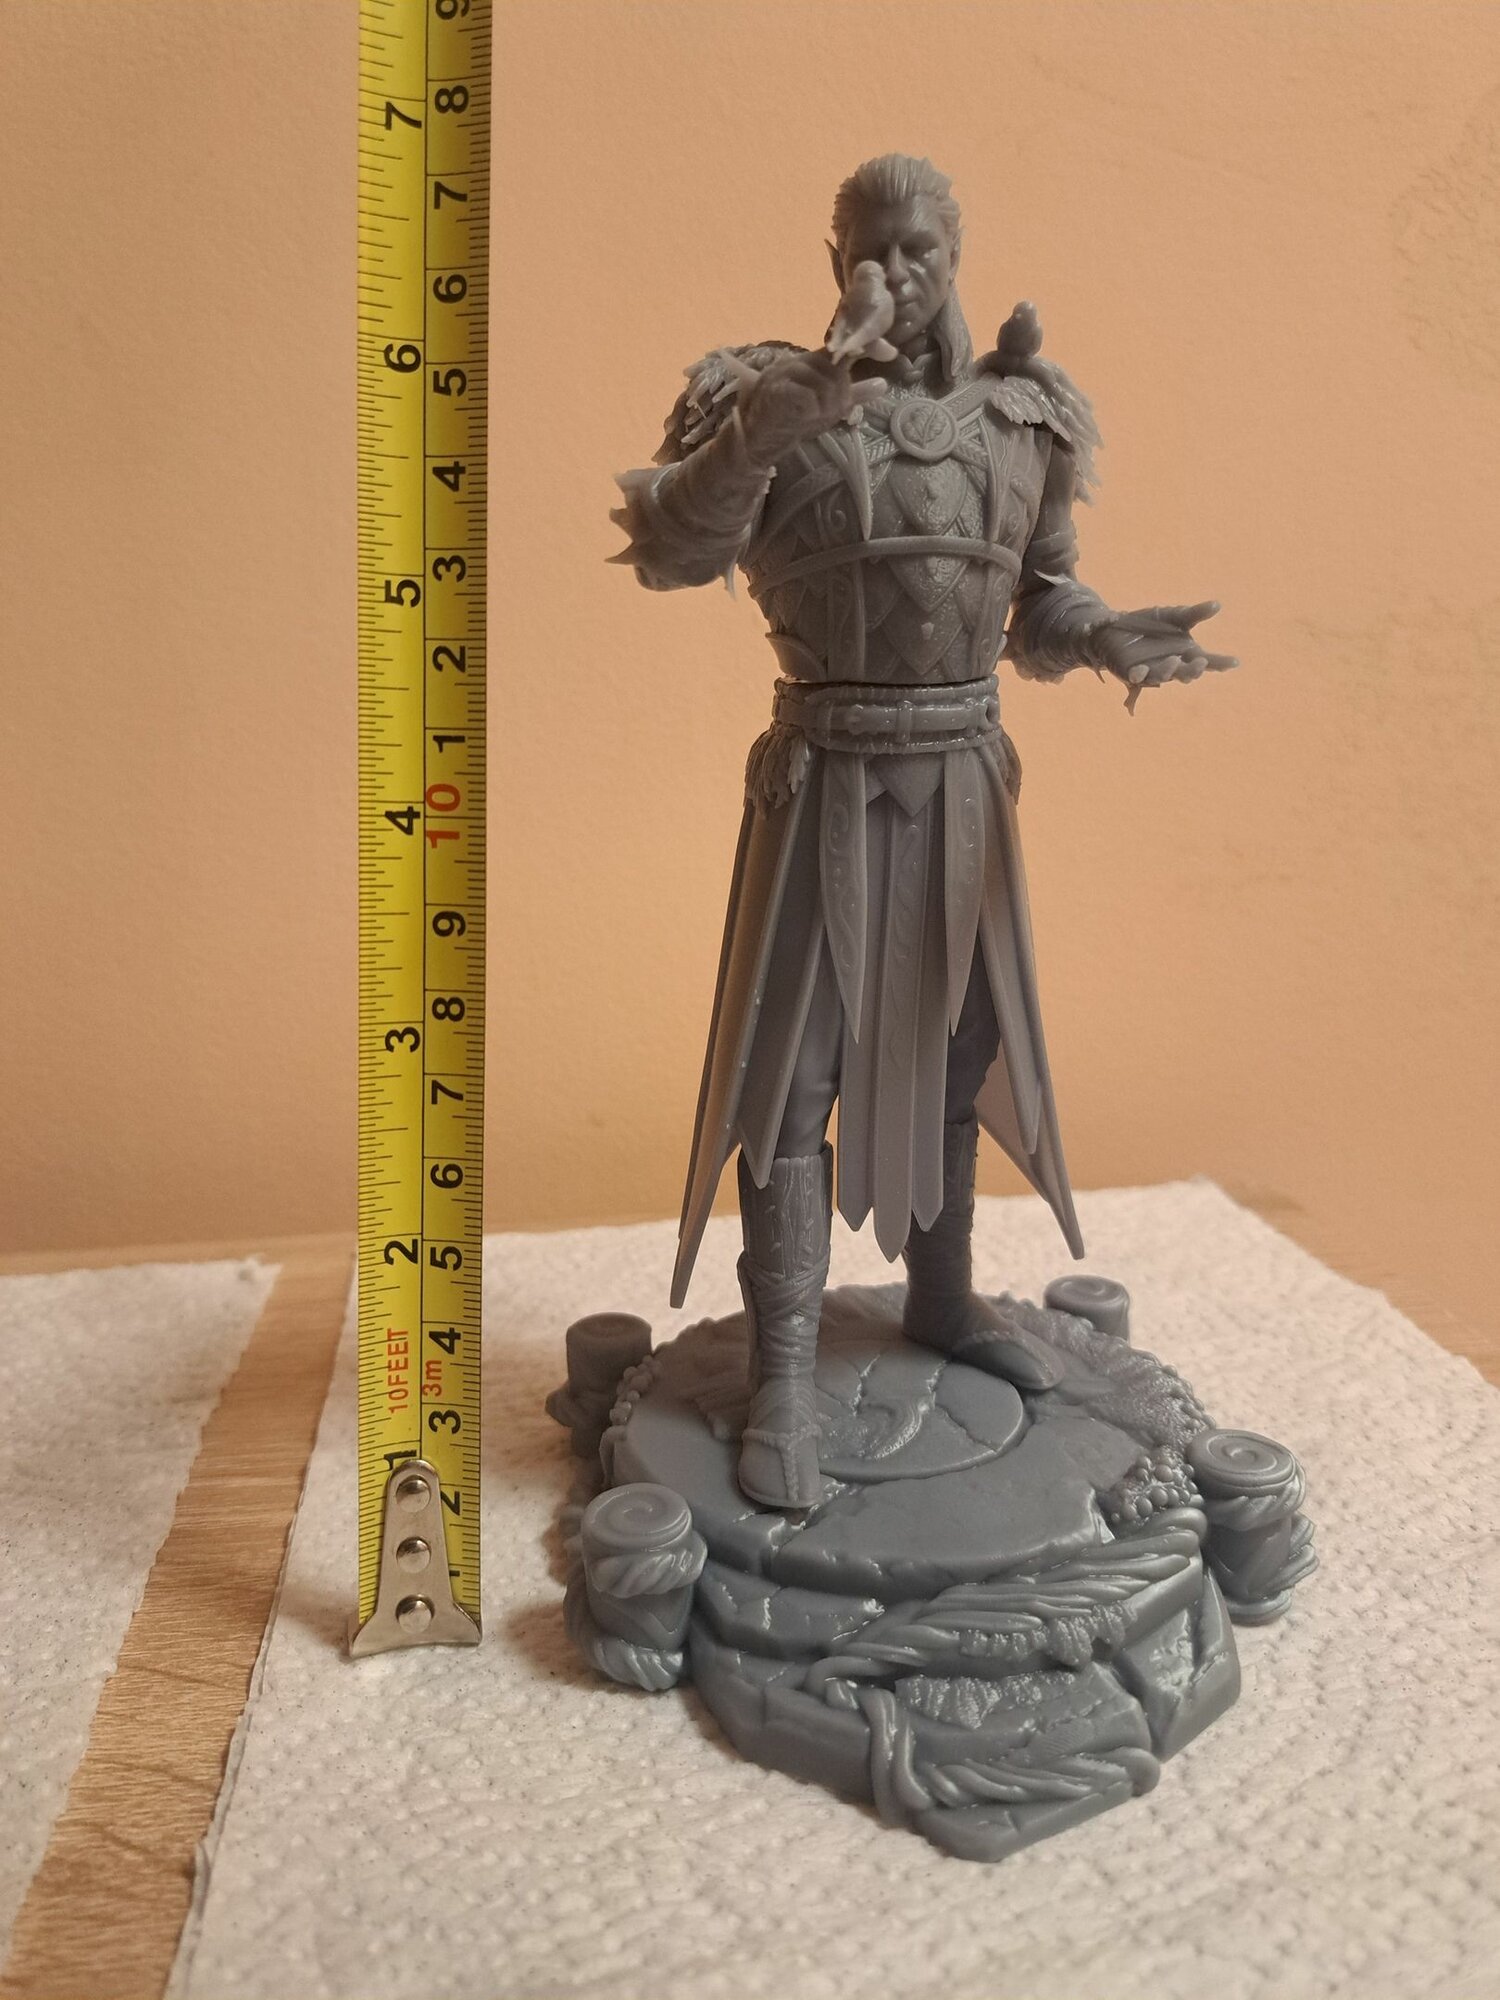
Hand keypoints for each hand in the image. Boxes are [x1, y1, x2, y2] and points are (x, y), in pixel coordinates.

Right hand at [735, 349, 885, 467]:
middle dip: (839, 397)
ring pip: (825, 384)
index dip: (867, 347)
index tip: (889, 351)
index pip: (845, 348)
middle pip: (838, 372)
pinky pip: (808, 396)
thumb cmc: (792, 419)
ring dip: (825, 407)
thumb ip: (853, 393)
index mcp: (812, 362)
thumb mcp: (828, 405)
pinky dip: (811, 410)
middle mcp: (799, 362)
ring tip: (811, 417)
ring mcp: (786, 373)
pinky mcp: (776, 390)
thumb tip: (883, 384)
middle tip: (824, 413)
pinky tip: (804, 416)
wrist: (755, 436)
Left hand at [1088, 600, 1237, 711]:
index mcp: (1186, 654)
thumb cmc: (1151, 624)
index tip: (1235, 662)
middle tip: (1202, 662)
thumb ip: (1195, 613)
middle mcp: (1172, 666)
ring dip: (1168, 670)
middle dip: (1194, 670)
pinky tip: (1140, 670)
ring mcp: (1152, 672)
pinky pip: (1136, 677)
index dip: (1221, 663)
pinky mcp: (1131, 673)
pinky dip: (1139, 675)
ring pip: (1162, 676)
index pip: (1208, 661)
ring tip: (1174, 660)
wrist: (1118, 626)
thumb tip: (1217, 604)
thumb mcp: (1174, 616)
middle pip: (1186, 673)